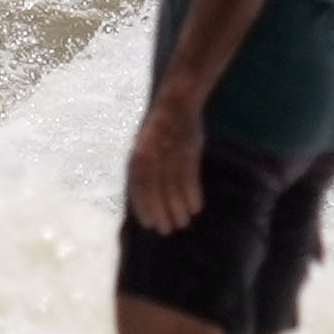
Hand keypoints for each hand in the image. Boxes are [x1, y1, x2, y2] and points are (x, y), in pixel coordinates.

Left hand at [125, 97, 205, 233]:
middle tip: (167, 230)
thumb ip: (143, 168)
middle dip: (161, 211)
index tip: (148, 224)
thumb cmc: (158, 128)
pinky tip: (196, 207)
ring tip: (183, 222)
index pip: (138, 186)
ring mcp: (170, 152)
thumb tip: (143, 194)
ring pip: (174, 186)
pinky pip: (190, 177)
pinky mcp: (188, 150)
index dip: (143, 206)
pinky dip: (192, 194)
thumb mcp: (143, 146)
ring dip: (178, 207)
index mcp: (137, 155)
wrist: (175, 103)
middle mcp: (151, 155)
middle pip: (155, 190)